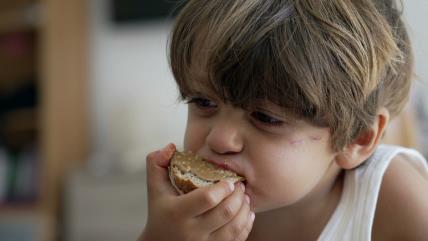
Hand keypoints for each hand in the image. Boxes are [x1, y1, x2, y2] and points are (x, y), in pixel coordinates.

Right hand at [138, 143, 254, 240]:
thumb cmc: (159, 212)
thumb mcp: (154, 188)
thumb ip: (157, 163)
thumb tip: (170, 147)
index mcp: (177, 212)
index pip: (207, 198)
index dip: (223, 188)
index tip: (228, 181)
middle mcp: (192, 232)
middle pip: (225, 212)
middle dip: (238, 196)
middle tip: (240, 186)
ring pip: (234, 227)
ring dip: (244, 210)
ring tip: (244, 198)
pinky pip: (237, 240)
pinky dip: (245, 226)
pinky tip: (246, 214)